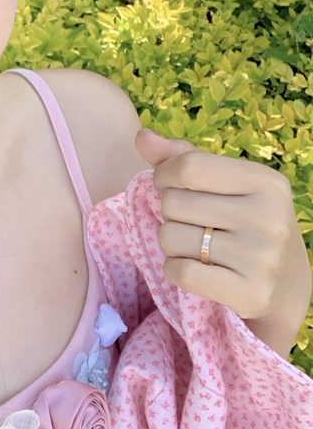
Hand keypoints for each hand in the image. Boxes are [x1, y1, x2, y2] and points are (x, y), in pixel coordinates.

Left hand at [135, 127, 311, 357]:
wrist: (287, 286)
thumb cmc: (245, 224)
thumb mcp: (226, 185)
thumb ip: (183, 157)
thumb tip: (142, 136)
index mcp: (266, 181)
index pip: (187, 167)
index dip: (164, 176)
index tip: (170, 187)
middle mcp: (269, 216)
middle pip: (173, 203)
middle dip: (169, 214)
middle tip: (192, 224)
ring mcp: (263, 257)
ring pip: (170, 238)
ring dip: (171, 244)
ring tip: (196, 247)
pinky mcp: (251, 292)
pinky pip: (179, 272)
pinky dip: (174, 270)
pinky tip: (195, 268)